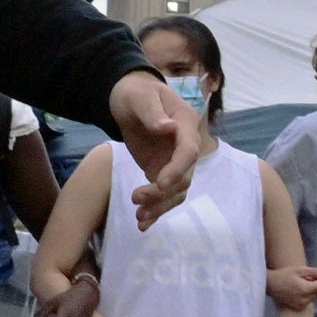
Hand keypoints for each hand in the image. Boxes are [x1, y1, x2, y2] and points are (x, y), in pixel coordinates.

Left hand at [105, 71, 207, 226]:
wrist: (128, 100)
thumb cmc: (135, 93)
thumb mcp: (139, 97)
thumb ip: (152, 112)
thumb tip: (167, 128)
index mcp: (185, 124)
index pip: (189, 151)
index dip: (177, 169)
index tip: (159, 183)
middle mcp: (185, 146)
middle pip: (185, 177)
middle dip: (163, 192)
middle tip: (136, 198)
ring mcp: (175, 161)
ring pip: (177, 191)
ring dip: (160, 206)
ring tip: (139, 218)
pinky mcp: (162, 171)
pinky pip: (165, 194)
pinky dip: (156, 209)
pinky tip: (142, 223)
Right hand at [266, 261, 316, 312]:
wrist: (270, 285)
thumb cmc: (284, 274)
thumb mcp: (299, 270)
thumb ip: (315, 272)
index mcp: (306, 289)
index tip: (312, 275)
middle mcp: (305, 299)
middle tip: (305, 279)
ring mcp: (301, 305)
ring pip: (316, 296)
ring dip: (312, 290)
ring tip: (300, 285)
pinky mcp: (299, 308)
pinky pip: (309, 301)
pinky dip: (307, 295)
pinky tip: (298, 291)